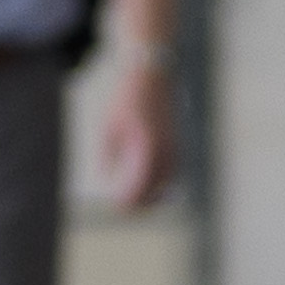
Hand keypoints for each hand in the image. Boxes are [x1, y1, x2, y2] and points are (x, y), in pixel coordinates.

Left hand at [90, 61, 178, 211]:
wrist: (152, 73)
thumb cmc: (126, 98)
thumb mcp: (109, 126)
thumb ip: (107, 154)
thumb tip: (106, 178)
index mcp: (146, 149)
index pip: (140, 187)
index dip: (129, 202)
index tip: (118, 208)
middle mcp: (165, 150)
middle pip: (156, 190)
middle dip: (141, 203)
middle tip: (126, 211)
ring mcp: (175, 146)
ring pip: (169, 182)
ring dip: (155, 195)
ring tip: (139, 204)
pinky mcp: (179, 142)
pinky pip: (174, 171)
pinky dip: (164, 182)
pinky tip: (154, 187)